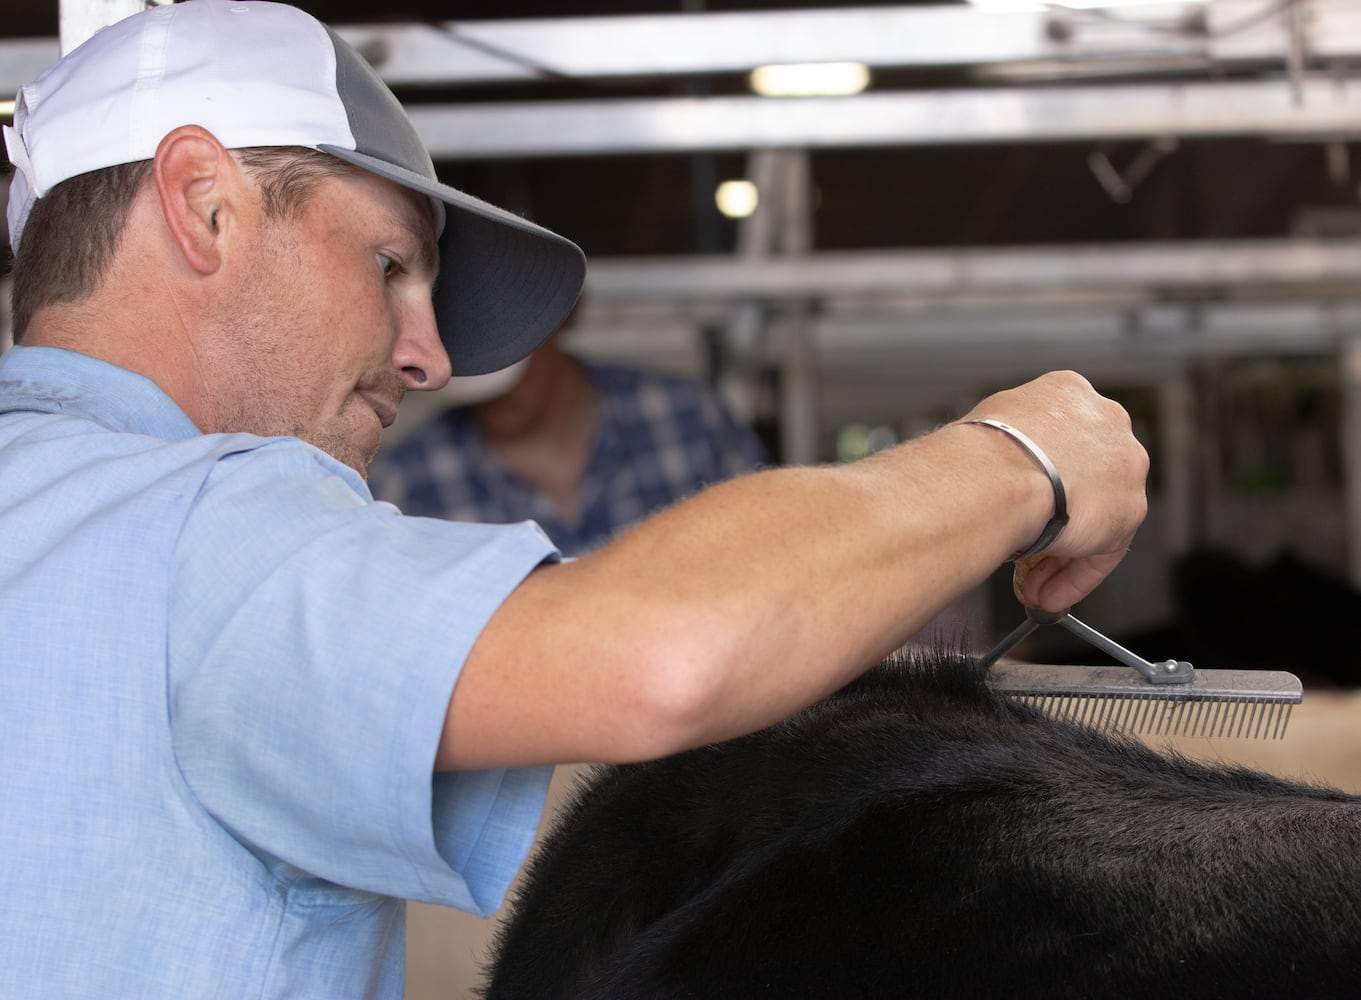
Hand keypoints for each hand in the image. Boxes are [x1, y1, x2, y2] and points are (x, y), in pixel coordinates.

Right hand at [962, 371, 1148, 611]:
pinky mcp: (1131, 506)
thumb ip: (1005, 445)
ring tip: (1033, 583)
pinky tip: (1047, 592)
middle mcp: (1105, 420)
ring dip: (1064, 553)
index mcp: (1067, 391)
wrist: (996, 475)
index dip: (1042, 478)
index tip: (1023, 502)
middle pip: (1086, 478)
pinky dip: (1075, 576)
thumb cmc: (976, 454)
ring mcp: (1124, 462)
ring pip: (1097, 516)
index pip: (1063, 440)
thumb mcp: (985, 429)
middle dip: (1058, 517)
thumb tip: (984, 468)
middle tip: (1027, 548)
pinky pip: (1103, 550)